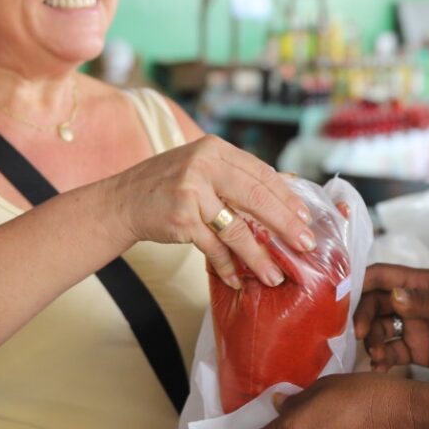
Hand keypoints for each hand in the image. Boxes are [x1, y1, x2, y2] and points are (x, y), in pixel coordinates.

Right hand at [97, 136, 313, 290]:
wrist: (122, 201)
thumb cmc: (167, 186)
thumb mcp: (201, 168)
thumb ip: (234, 176)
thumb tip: (284, 191)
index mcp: (215, 149)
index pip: (261, 172)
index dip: (286, 197)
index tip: (305, 218)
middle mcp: (204, 164)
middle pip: (257, 197)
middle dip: (285, 224)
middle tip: (306, 244)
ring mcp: (192, 191)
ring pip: (236, 228)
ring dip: (258, 256)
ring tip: (274, 274)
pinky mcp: (181, 218)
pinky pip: (213, 247)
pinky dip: (227, 266)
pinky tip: (237, 279)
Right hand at [353, 264, 428, 386]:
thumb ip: (424, 303)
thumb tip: (392, 297)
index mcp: (422, 283)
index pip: (382, 276)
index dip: (360, 283)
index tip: (343, 299)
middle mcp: (413, 303)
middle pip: (375, 304)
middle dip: (362, 317)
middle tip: (359, 334)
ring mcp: (414, 327)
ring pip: (379, 329)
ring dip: (371, 340)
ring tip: (376, 355)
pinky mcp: (417, 352)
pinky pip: (390, 353)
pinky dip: (381, 359)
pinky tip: (381, 368)